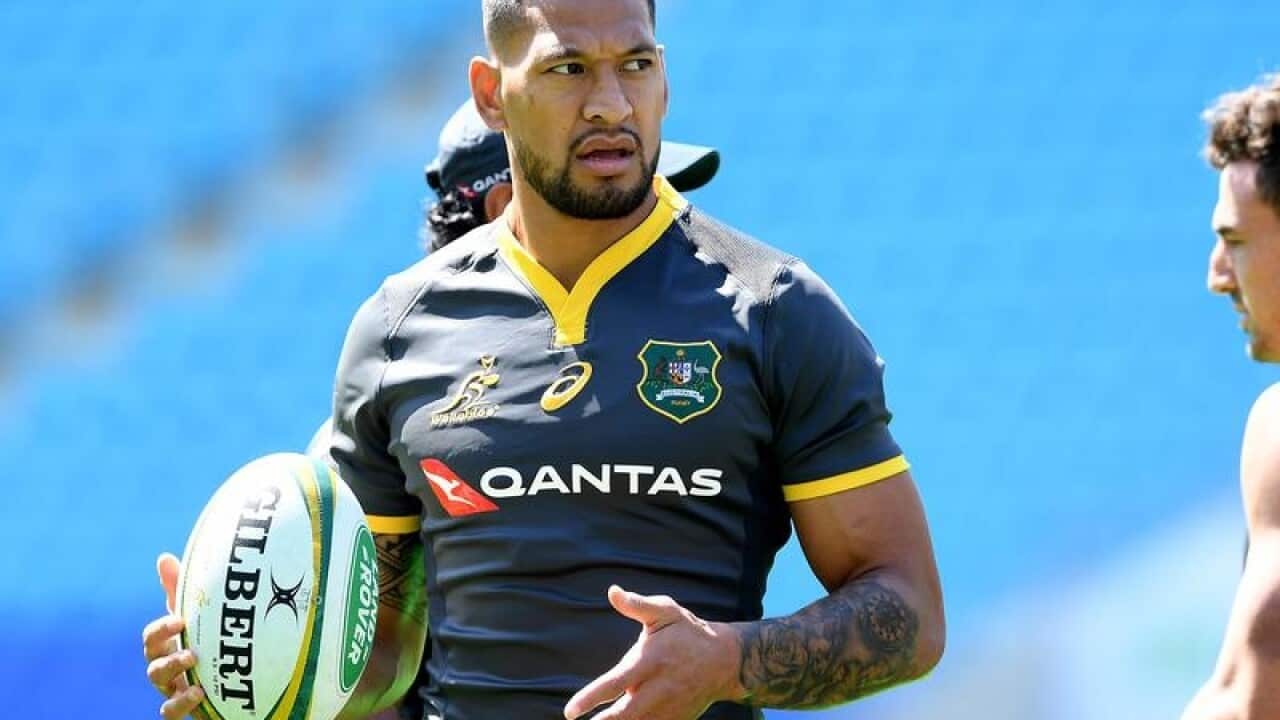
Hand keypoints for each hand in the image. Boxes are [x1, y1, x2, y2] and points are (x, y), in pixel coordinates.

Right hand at [141, 553, 205, 718]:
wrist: (227, 679)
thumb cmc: (206, 641)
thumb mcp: (198, 616)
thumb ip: (180, 590)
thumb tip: (163, 557)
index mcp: (166, 645)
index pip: (152, 637)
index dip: (161, 629)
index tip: (179, 620)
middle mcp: (164, 668)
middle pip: (153, 664)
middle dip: (169, 657)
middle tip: (191, 651)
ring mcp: (171, 689)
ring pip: (161, 686)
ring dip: (176, 677)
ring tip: (196, 669)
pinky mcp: (182, 708)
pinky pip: (170, 711)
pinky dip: (180, 704)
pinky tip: (198, 694)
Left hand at [564, 585, 744, 719]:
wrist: (724, 662)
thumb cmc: (688, 632)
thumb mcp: (665, 611)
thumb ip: (637, 605)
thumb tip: (612, 591)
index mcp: (650, 662)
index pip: (615, 683)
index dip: (590, 698)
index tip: (570, 711)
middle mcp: (658, 689)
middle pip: (625, 714)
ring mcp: (668, 708)